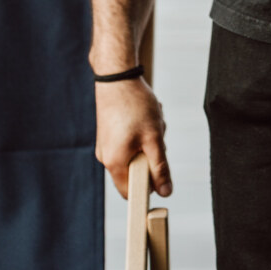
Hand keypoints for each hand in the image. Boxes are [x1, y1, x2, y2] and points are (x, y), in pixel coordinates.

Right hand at [94, 77, 171, 199]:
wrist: (116, 77)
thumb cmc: (135, 106)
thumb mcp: (154, 138)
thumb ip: (160, 167)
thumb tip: (166, 192)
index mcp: (114, 163)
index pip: (131, 192)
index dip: (149, 184)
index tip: (160, 166)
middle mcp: (105, 157)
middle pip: (135, 170)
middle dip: (151, 156)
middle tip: (156, 134)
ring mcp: (105, 145)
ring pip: (134, 154)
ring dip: (148, 141)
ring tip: (150, 121)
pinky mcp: (108, 134)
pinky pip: (129, 142)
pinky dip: (141, 133)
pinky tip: (143, 116)